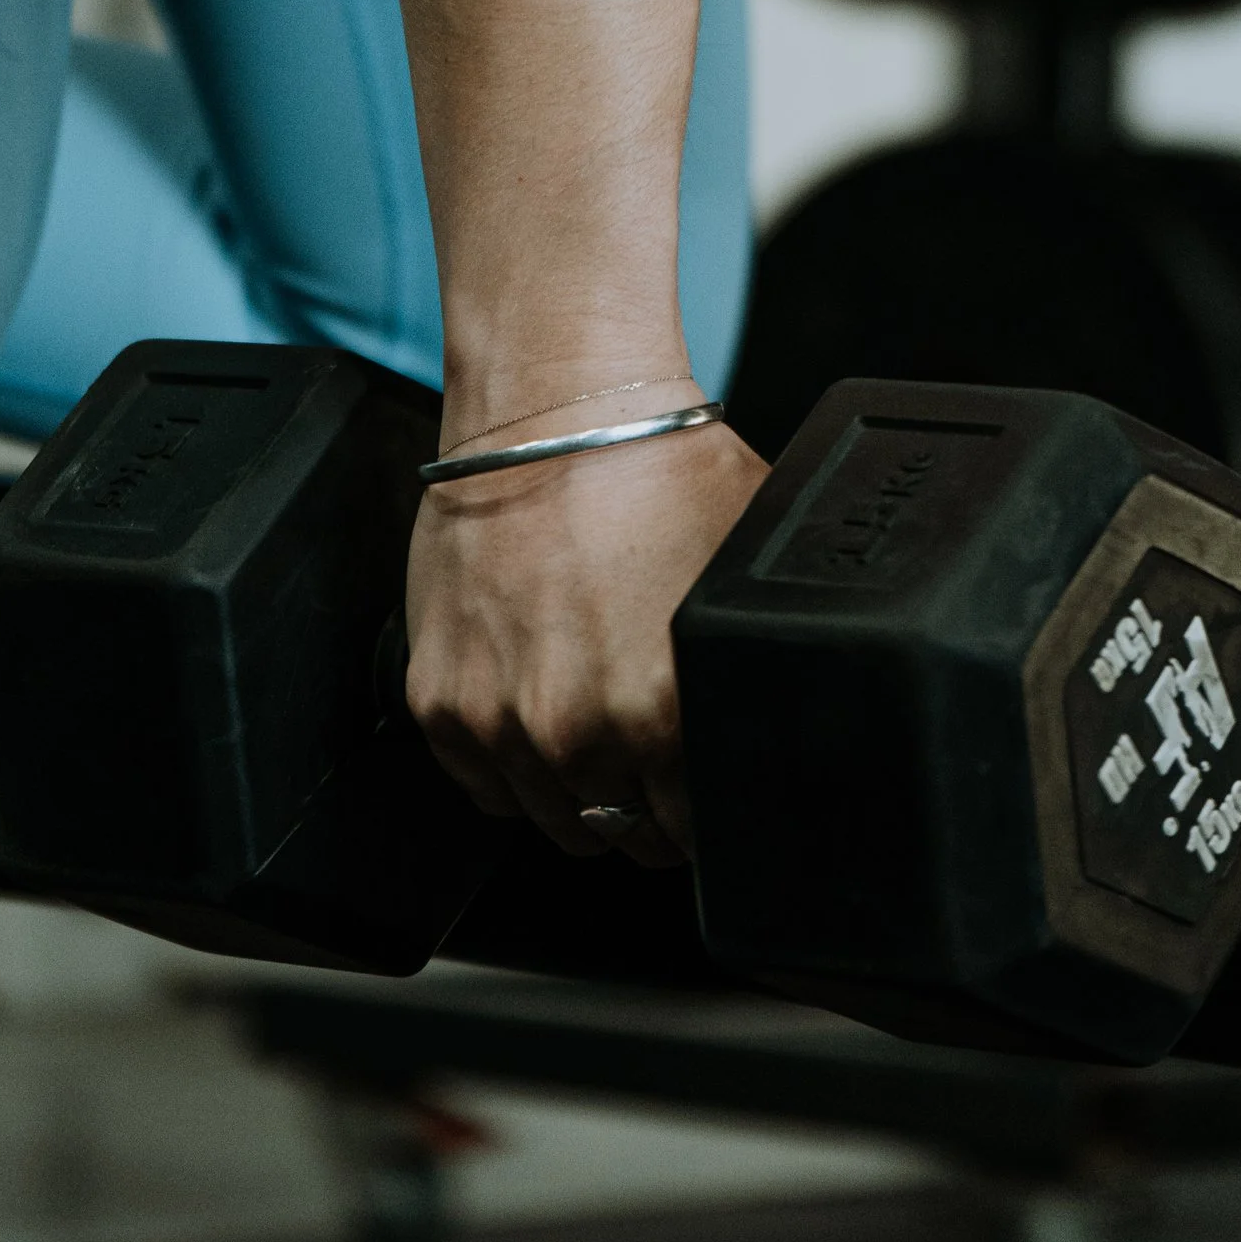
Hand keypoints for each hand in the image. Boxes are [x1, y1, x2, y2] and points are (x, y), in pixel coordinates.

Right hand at [405, 414, 768, 869]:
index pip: (696, 830)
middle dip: (651, 808)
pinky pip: (483, 788)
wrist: (554, 406)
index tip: (706, 789)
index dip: (709, 810)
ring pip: (555, 822)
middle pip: (626, 835)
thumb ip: (761, 658)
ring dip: (582, 793)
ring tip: (603, 730)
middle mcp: (576, 730)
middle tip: (659, 757)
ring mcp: (498, 722)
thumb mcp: (746, 563)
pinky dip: (512, 767)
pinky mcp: (440, 701)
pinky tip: (543, 714)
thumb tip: (800, 711)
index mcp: (661, 709)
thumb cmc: (653, 467)